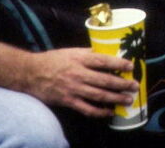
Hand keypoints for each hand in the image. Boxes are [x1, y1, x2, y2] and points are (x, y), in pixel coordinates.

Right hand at [23, 48, 137, 116]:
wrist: (30, 73)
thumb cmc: (52, 60)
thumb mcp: (71, 51)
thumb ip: (88, 53)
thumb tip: (106, 53)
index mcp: (79, 59)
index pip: (103, 61)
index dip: (118, 64)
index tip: (130, 66)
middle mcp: (78, 74)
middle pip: (104, 80)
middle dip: (122, 84)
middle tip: (134, 86)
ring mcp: (73, 89)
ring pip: (99, 95)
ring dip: (115, 98)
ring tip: (128, 100)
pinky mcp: (68, 101)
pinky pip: (87, 109)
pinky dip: (100, 112)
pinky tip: (110, 112)